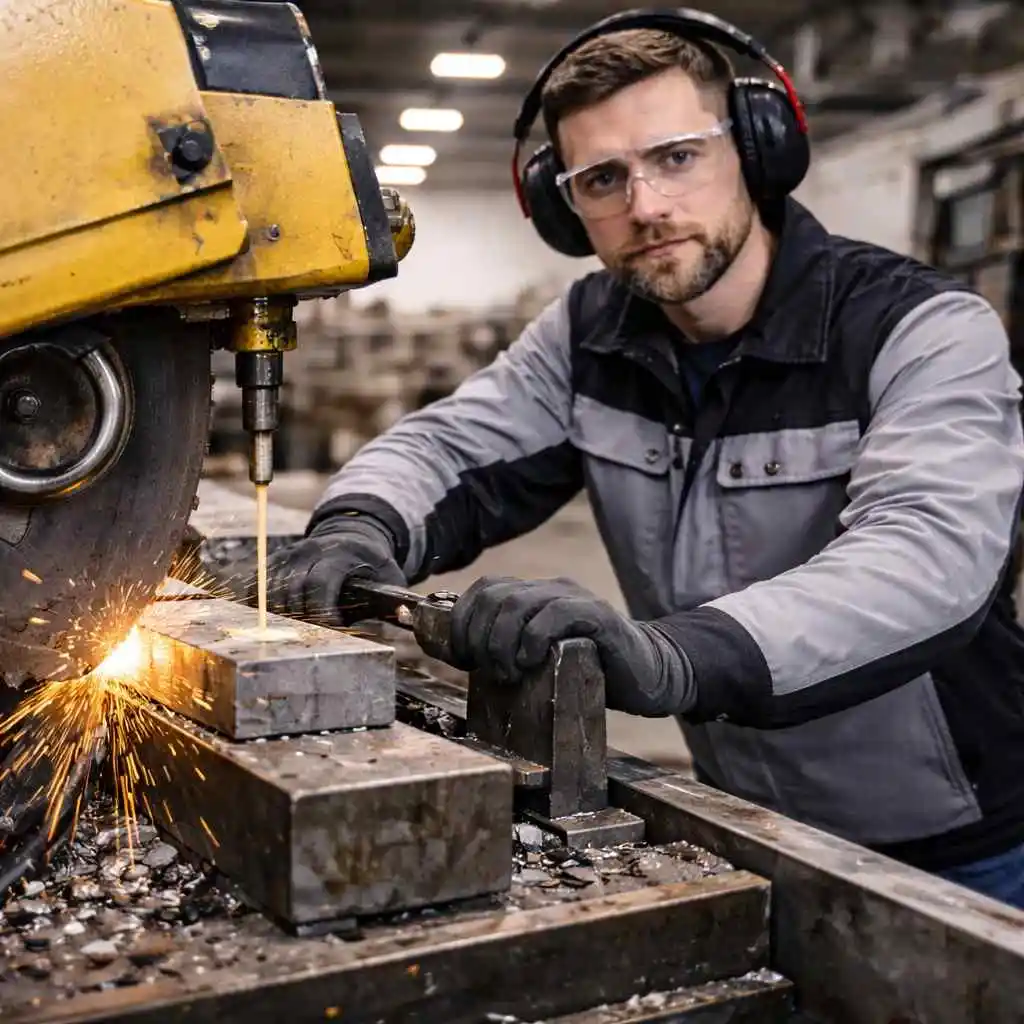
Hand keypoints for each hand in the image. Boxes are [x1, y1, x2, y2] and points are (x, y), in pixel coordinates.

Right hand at [264, 514, 404, 625]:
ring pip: (270, 590)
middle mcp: (309, 551)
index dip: (321, 611)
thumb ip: (393, 599)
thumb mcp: (390, 577)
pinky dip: (261, 606)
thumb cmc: (373, 563)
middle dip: (300, 619)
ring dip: (279, 616)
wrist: (353, 535)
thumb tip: (403, 619)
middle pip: (293, 591)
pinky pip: (258, 586)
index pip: (320, 583)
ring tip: (292, 634)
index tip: (327, 632)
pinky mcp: (275, 561)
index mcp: (339, 554)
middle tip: (309, 639)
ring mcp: (289, 554)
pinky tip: (271, 623)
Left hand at [449, 576, 695, 716]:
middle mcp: (550, 589)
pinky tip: (533, 663)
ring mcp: (574, 598)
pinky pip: (556, 613)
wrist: (647, 676)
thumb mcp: (539, 658)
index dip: (461, 622)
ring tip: (509, 672)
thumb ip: (509, 649)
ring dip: (502, 642)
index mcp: (533, 595)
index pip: (482, 591)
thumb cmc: (589, 672)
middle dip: (478, 636)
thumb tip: (464, 659)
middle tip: (486, 669)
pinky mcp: (597, 615)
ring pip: (517, 603)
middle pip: (493, 596)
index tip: (462, 658)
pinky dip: (534, 639)